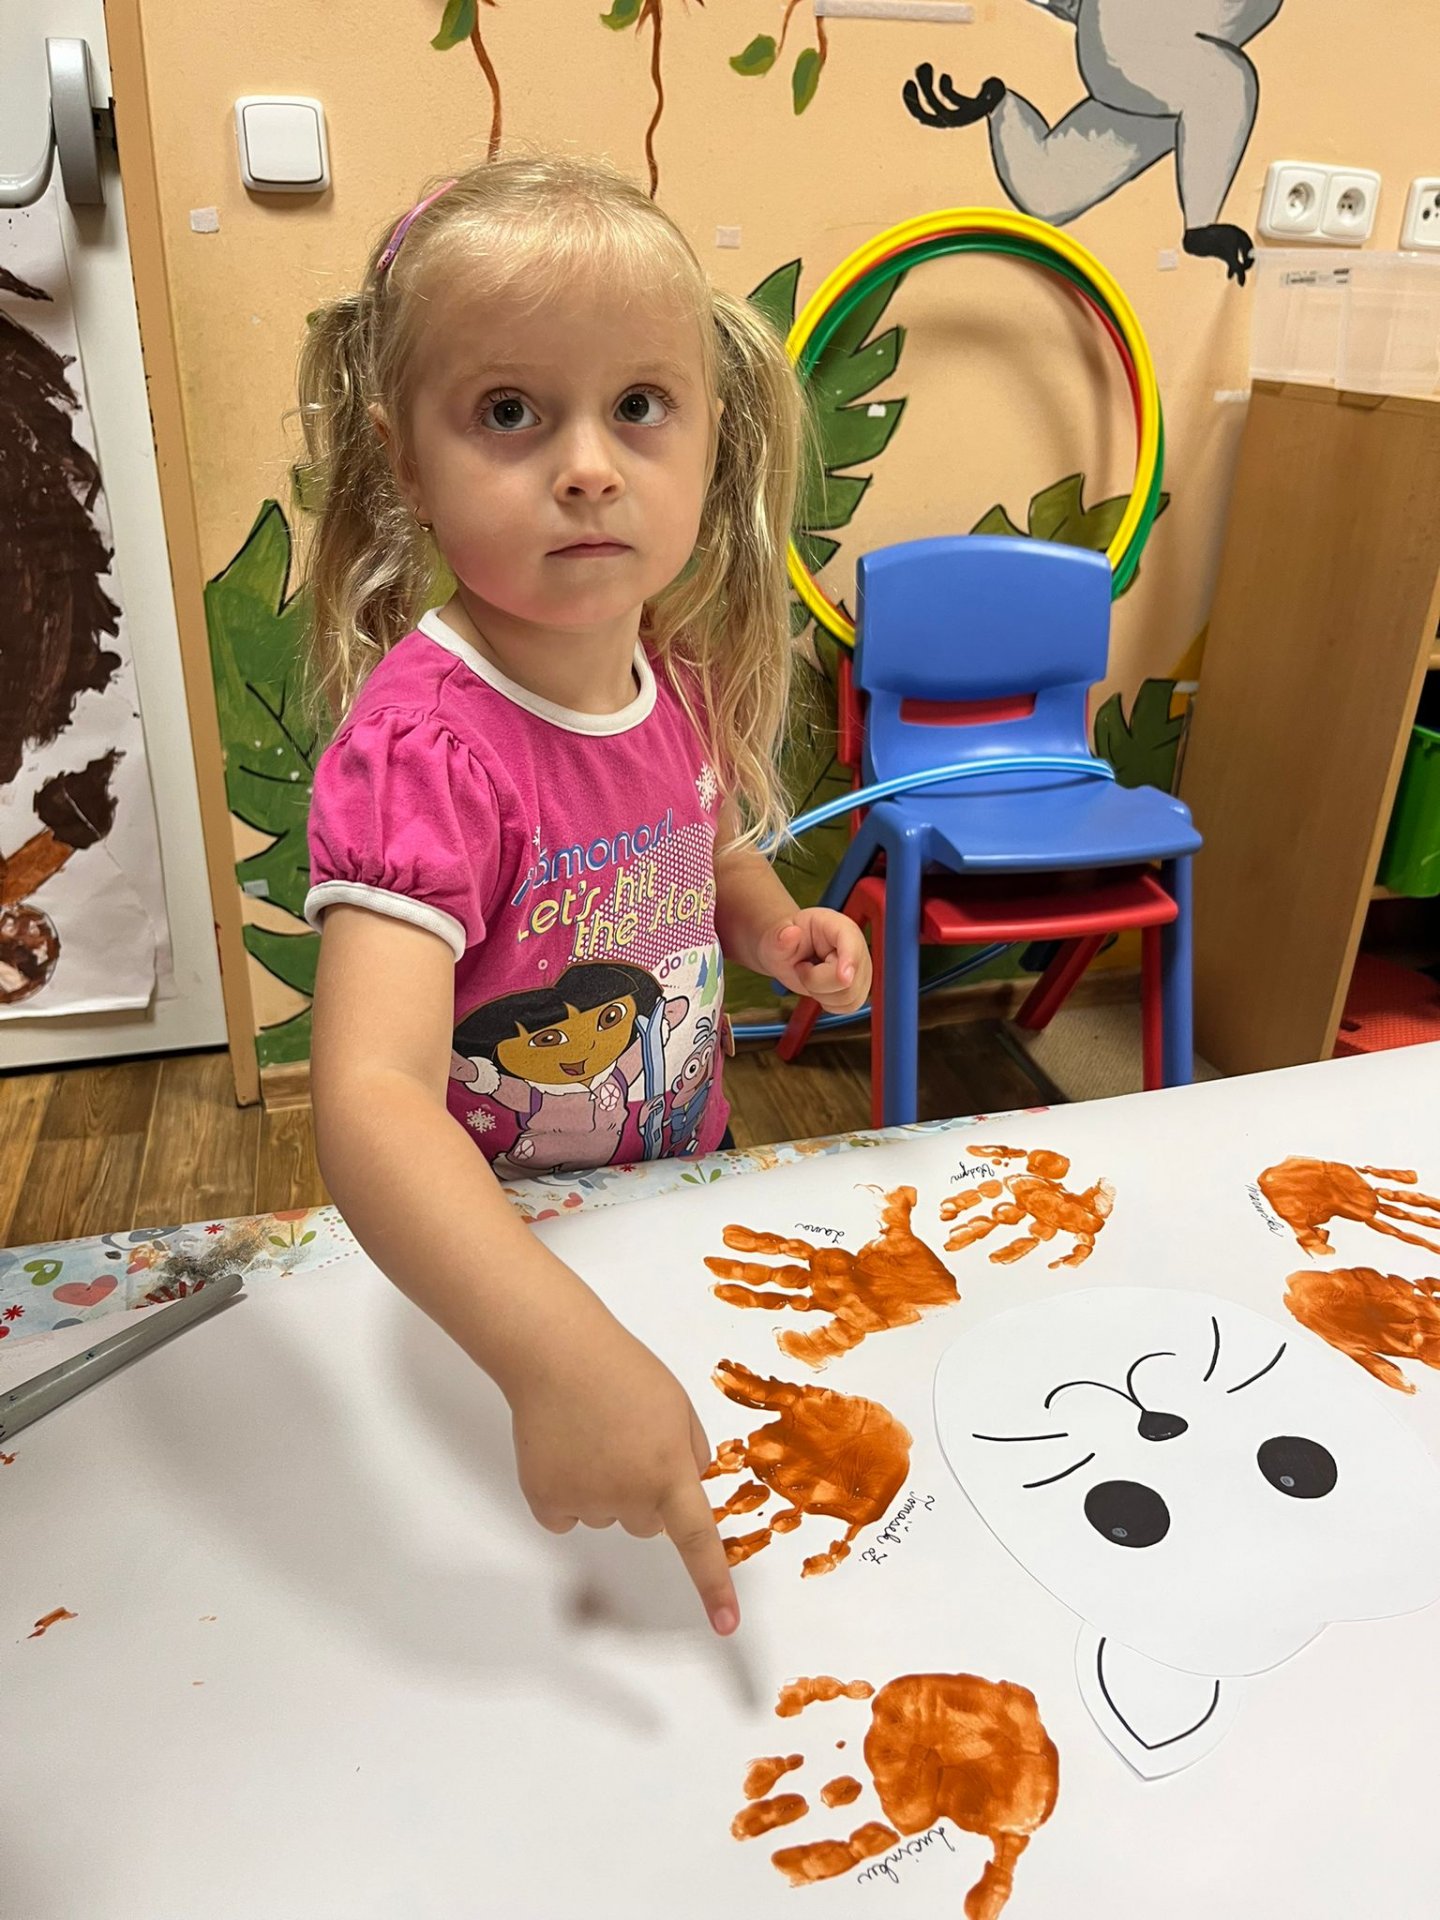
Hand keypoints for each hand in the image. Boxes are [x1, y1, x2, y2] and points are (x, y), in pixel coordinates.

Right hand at [508, 1305, 739, 1635]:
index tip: (726, 1624)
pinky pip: (567, 1516)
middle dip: (644, 1490)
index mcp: (669, 1470)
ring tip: (593, 1434)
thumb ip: (691, 1453)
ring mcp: (584, 1501)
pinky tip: (563, 1451)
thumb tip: (689, 1489)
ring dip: (604, 1486)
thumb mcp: (677, 1406)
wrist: (557, 1354)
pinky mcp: (546, 1501)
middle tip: (626, 1440)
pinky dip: (566, 1492)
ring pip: (606, 1515)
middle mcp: (628, 1495)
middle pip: (647, 1521)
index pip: (698, 1539)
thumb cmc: (622, 1372)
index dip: (713, 1585)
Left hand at [758, 908, 870, 1014]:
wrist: (788, 954)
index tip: (843, 977)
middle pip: (847, 980)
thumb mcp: (775, 937)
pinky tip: (819, 989)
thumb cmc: (785, 942)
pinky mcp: (858, 988)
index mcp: (838, 926)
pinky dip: (829, 1003)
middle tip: (802, 967)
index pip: (852, 942)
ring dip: (821, 994)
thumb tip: (790, 933)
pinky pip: (848, 1007)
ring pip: (848, 997)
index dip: (850, 960)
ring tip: (810, 976)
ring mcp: (860, 969)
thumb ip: (780, 937)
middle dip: (816, 982)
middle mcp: (855, 947)